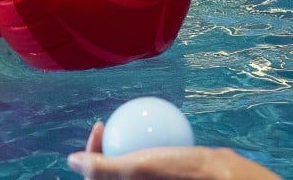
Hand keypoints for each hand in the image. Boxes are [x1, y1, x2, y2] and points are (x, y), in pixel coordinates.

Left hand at [67, 122, 280, 178]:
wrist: (221, 176)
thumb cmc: (178, 174)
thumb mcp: (135, 170)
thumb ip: (101, 168)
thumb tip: (71, 161)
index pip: (97, 175)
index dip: (90, 152)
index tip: (99, 126)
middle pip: (113, 169)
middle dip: (106, 145)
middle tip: (108, 122)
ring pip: (131, 161)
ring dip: (125, 141)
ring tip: (124, 119)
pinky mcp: (167, 174)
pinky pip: (151, 155)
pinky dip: (147, 140)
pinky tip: (149, 119)